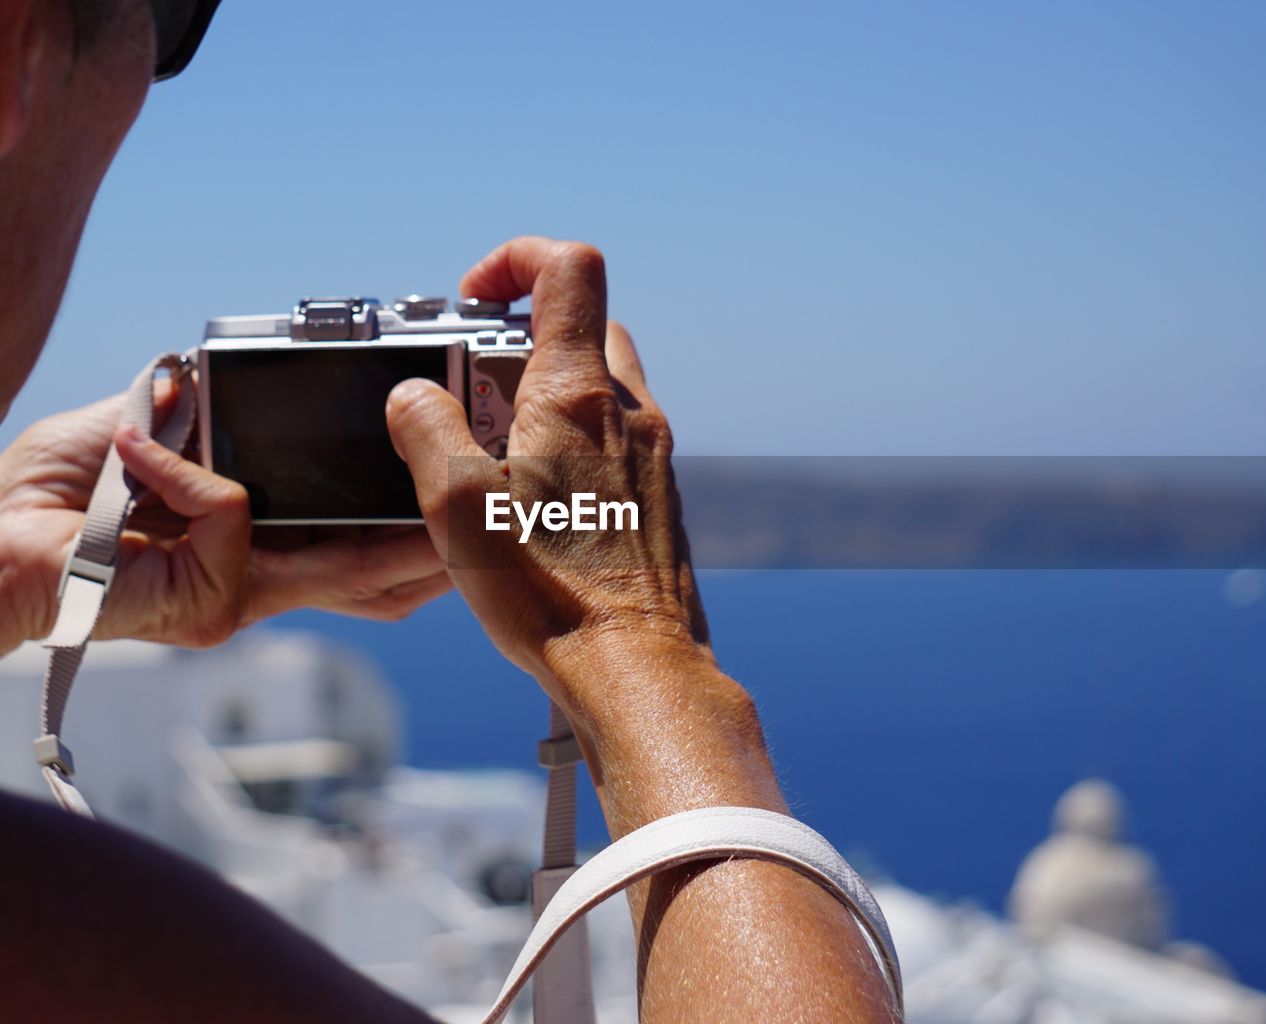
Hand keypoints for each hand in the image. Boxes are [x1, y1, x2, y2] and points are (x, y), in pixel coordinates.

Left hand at [0, 387, 451, 653]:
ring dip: (401, 540)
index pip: (338, 547)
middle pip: (363, 574)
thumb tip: (220, 375)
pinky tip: (135, 457)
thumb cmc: (42, 500)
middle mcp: (248, 581)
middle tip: (489, 524)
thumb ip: (194, 419)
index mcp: (240, 547)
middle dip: (427, 551)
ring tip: (456, 521)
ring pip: (344, 567)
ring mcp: (234, 595)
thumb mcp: (134, 435)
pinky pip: (234, 512)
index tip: (438, 502)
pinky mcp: (210, 596)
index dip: (394, 532)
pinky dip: (187, 471)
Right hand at [386, 237, 710, 720]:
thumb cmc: (551, 595)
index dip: (517, 260)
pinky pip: (615, 442)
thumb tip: (413, 393)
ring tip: (497, 457)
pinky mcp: (660, 498)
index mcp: (579, 396)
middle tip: (476, 390)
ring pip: (602, 387)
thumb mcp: (456, 505)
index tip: (475, 298)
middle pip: (586, 326)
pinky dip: (574, 444)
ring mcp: (655, 457)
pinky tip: (538, 505)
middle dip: (524, 338)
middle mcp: (629, 415)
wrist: (635, 668)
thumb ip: (425, 428)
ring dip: (548, 396)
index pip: (569, 270)